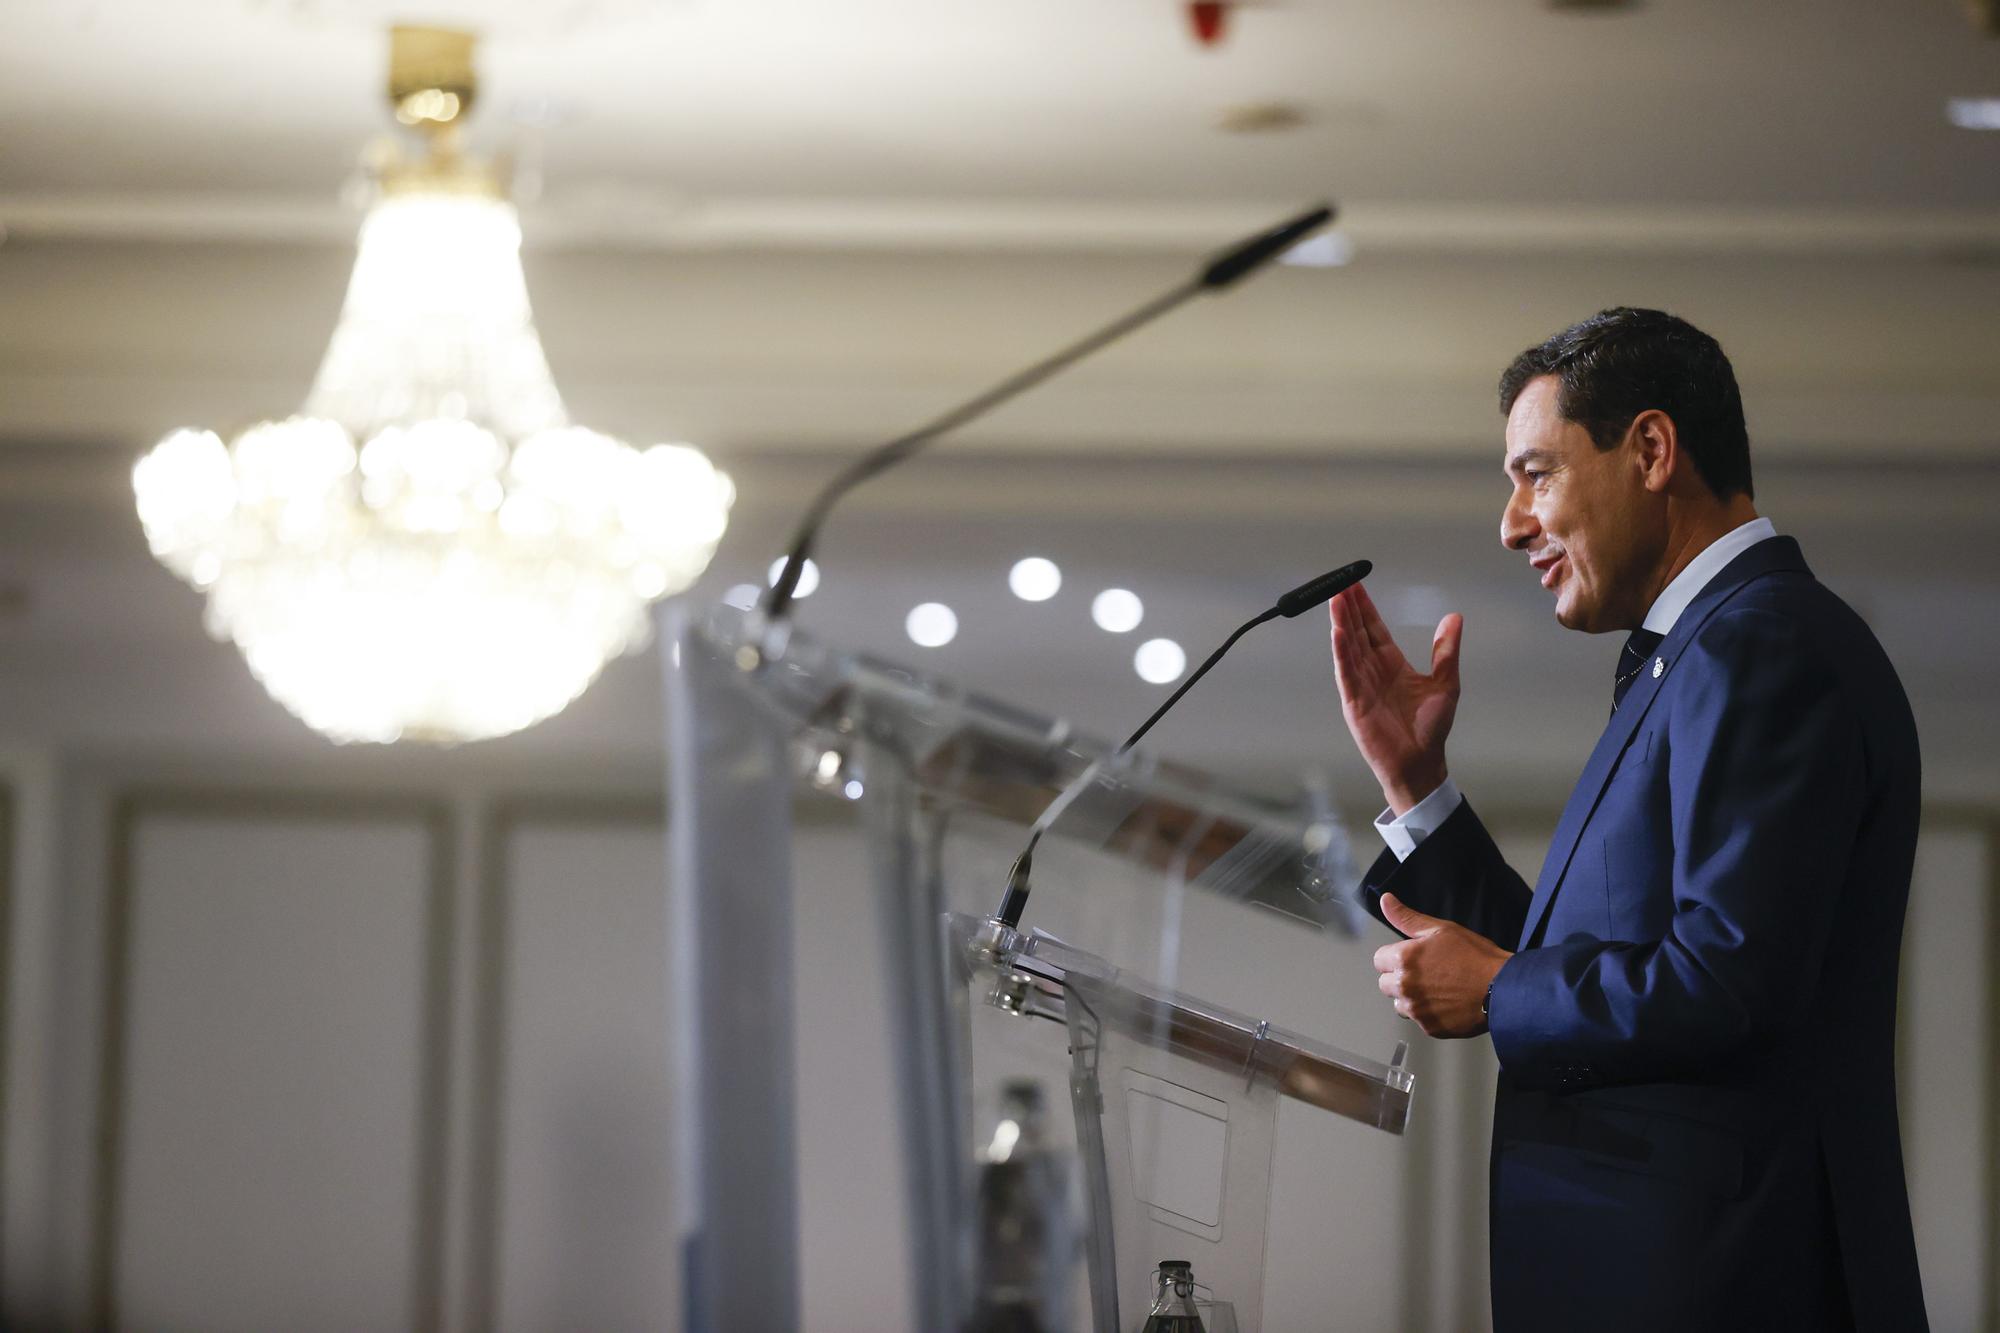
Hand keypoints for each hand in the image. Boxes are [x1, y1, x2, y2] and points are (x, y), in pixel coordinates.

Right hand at [1328, 585, 1461, 814]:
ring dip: (1341, 623)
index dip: (1364, 607)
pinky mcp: (1355, 702)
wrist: (1420, 763)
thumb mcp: (1446, 683)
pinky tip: (1336, 633)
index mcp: (1391, 664)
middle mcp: (1372, 671)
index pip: (1374, 629)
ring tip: (1334, 598)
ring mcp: (1361, 685)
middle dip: (1348, 607)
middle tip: (1339, 581)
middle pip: (1357, 632)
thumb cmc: (1430, 728)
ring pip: (1348, 647)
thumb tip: (1455, 617)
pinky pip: (1346, 673)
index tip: (1355, 583)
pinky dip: (1341, 653)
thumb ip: (1445, 650)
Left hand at [1373, 892, 1510, 1038]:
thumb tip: (1386, 900)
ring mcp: (1416, 1009)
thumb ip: (1407, 918)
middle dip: (1401, 978)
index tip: (1413, 958)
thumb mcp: (1441, 930)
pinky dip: (1429, 1014)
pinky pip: (1419, 1020)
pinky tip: (1447, 1003)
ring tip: (1439, 989)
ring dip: (1412, 998)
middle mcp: (1405, 986)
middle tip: (1428, 974)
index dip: (1396, 957)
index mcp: (1404, 959)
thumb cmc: (1476, 957)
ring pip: (1400, 1004)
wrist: (1503, 988)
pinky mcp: (1429, 1027)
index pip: (1379, 960)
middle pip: (1386, 983)